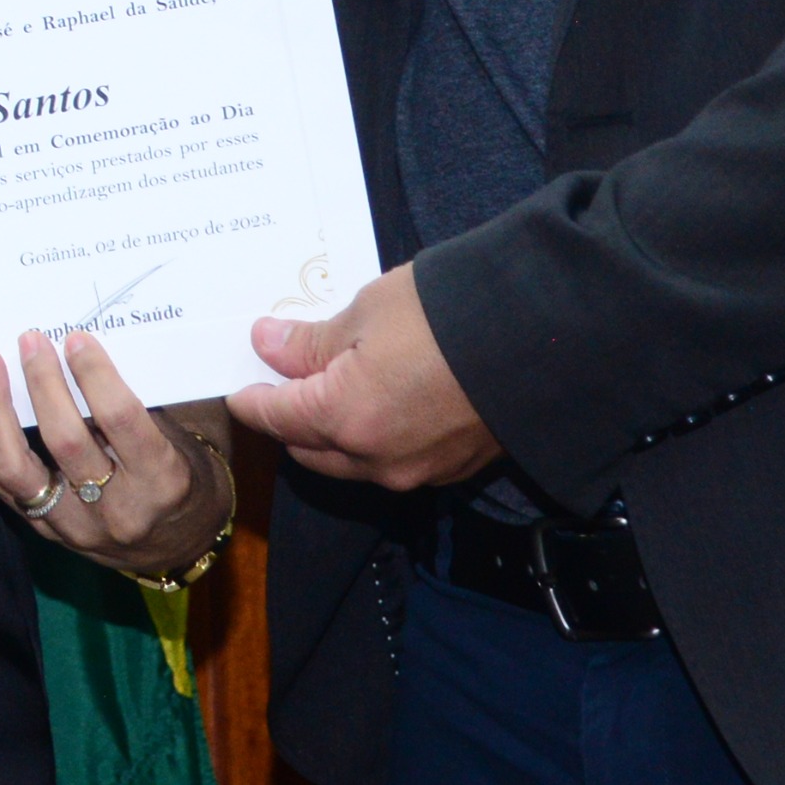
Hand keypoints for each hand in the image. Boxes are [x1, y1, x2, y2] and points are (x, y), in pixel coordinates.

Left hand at [0, 328, 236, 580]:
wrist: (180, 545)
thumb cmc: (185, 476)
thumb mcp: (184, 438)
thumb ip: (145, 399)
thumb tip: (90, 347)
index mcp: (162, 481)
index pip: (122, 421)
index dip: (96, 376)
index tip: (76, 339)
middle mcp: (117, 511)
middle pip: (66, 442)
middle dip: (43, 385)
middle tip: (29, 340)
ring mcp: (75, 528)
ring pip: (19, 470)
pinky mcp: (46, 532)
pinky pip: (0, 489)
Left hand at [225, 263, 499, 489]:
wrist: (544, 335)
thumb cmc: (446, 313)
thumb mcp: (367, 312)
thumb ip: (311, 341)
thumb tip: (267, 346)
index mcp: (344, 419)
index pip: (276, 417)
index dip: (252, 400)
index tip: (240, 386)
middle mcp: (376, 460)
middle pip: (309, 450)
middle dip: (289, 420)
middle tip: (282, 380)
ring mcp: (418, 472)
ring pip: (351, 463)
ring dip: (331, 434)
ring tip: (329, 387)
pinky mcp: (453, 470)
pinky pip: (393, 462)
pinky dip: (374, 439)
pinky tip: (380, 403)